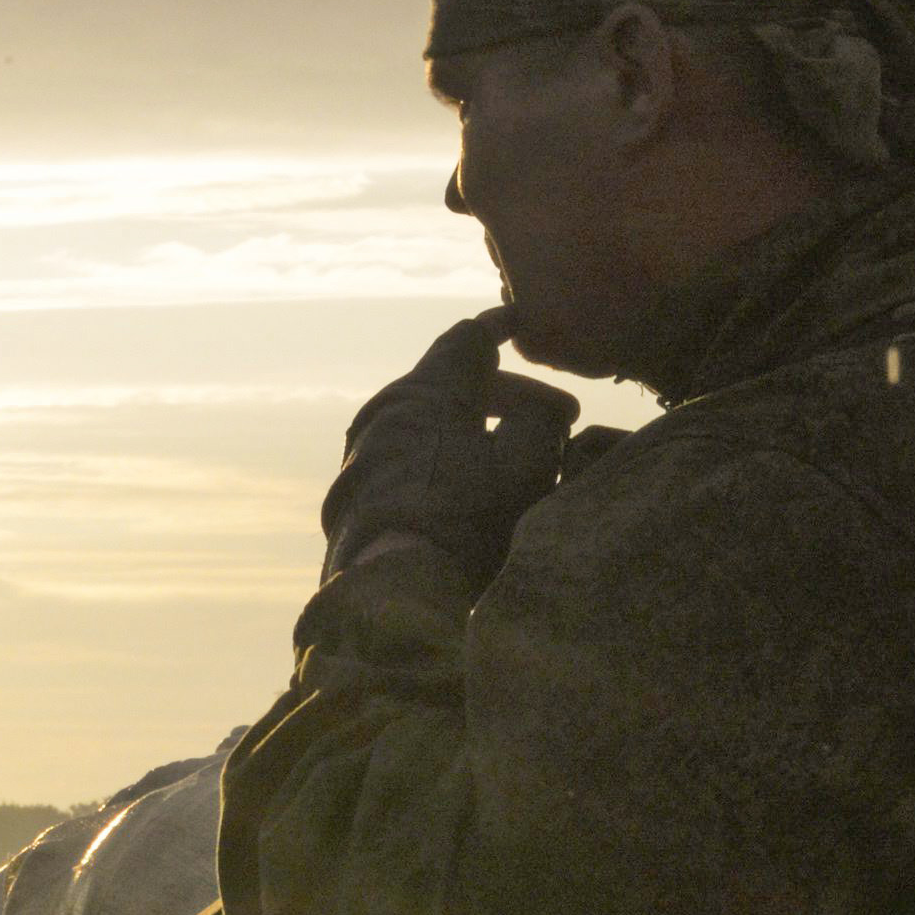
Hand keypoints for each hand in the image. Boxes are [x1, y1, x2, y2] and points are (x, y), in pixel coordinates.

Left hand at [320, 310, 582, 589]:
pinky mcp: (355, 493)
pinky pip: (409, 456)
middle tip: (559, 417)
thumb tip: (542, 411)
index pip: (469, 338)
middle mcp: (387, 411)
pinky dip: (445, 457)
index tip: (526, 323)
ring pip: (430, 422)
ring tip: (515, 455)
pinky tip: (469, 488)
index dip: (503, 328)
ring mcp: (365, 453)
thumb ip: (539, 421)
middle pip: (453, 382)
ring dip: (476, 428)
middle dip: (509, 395)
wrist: (389, 590)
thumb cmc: (463, 521)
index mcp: (426, 389)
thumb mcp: (523, 464)